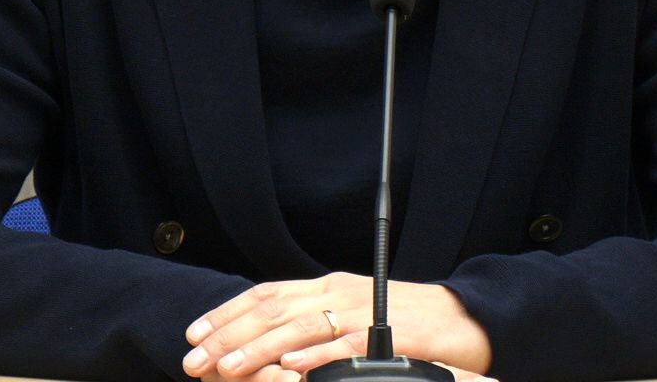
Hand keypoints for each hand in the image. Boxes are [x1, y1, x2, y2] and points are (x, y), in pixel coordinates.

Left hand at [182, 272, 492, 378]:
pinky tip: (289, 368)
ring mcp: (363, 310)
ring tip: (227, 366)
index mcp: (328, 287)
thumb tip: (269, 345)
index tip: (193, 334)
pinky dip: (315, 355)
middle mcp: (340, 292)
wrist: (463, 319)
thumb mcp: (353, 316)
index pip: (267, 295)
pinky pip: (346, 344)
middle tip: (195, 358)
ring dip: (259, 347)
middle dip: (228, 334)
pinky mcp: (388, 333)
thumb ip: (315, 324)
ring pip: (300, 325)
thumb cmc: (407, 323)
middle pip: (273, 309)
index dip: (227, 313)